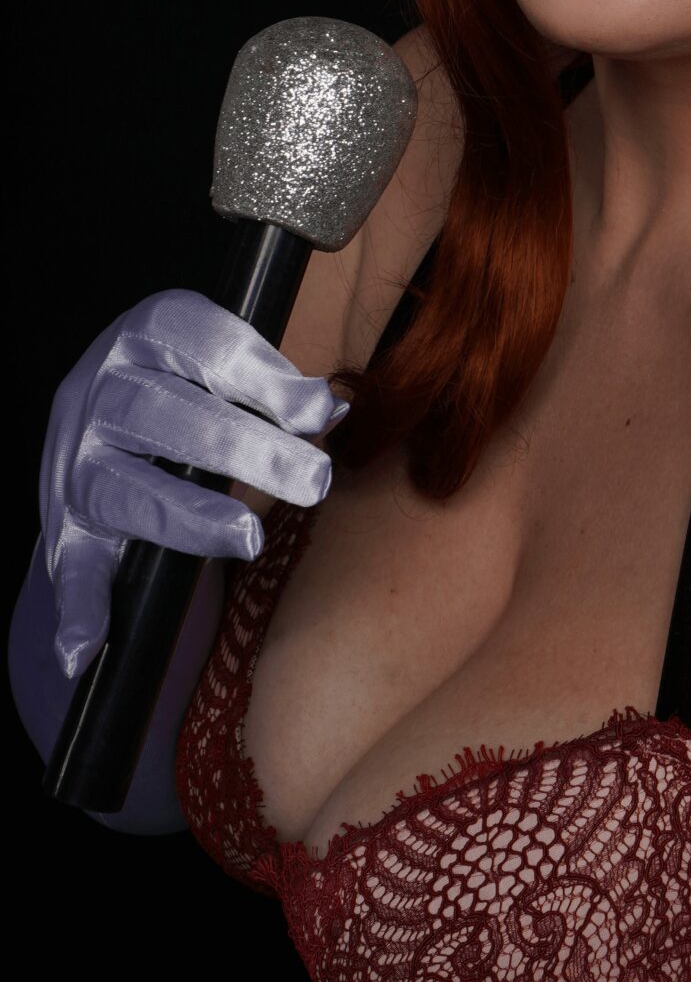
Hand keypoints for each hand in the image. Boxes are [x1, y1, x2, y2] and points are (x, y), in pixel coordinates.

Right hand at [39, 287, 347, 680]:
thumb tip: (334, 410)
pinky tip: (89, 644)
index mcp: (145, 337)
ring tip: (250, 538)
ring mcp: (74, 460)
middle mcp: (98, 390)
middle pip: (164, 414)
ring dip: (187, 517)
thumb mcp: (223, 370)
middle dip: (243, 447)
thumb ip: (274, 391)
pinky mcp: (66, 524)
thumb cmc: (185, 391)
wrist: (98, 429)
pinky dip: (79, 605)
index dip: (259, 374)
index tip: (318, 411)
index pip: (198, 342)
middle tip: (315, 479)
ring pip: (122, 486)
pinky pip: (71, 565)